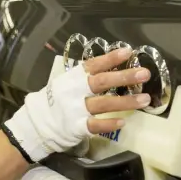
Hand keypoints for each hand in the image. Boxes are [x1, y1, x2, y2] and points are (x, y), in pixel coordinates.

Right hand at [3, 48, 150, 162]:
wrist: (35, 123)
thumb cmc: (54, 101)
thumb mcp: (65, 84)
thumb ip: (83, 77)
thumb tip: (110, 67)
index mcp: (72, 78)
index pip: (92, 65)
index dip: (110, 58)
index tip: (127, 52)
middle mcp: (74, 91)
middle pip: (101, 82)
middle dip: (124, 77)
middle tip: (144, 73)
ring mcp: (75, 110)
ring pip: (103, 104)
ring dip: (126, 101)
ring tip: (145, 99)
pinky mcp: (76, 127)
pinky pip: (95, 125)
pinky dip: (109, 123)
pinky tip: (123, 121)